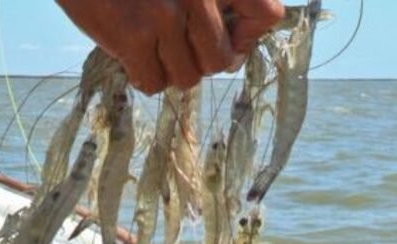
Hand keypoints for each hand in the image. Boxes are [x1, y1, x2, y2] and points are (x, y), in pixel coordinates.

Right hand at [56, 0, 284, 94]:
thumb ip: (207, 2)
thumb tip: (230, 51)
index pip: (267, 15)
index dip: (245, 37)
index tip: (226, 39)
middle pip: (220, 60)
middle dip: (197, 63)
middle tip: (175, 50)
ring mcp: (167, 15)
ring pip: (186, 78)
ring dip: (167, 71)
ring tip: (148, 50)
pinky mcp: (134, 36)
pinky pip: (153, 83)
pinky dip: (141, 77)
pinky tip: (129, 58)